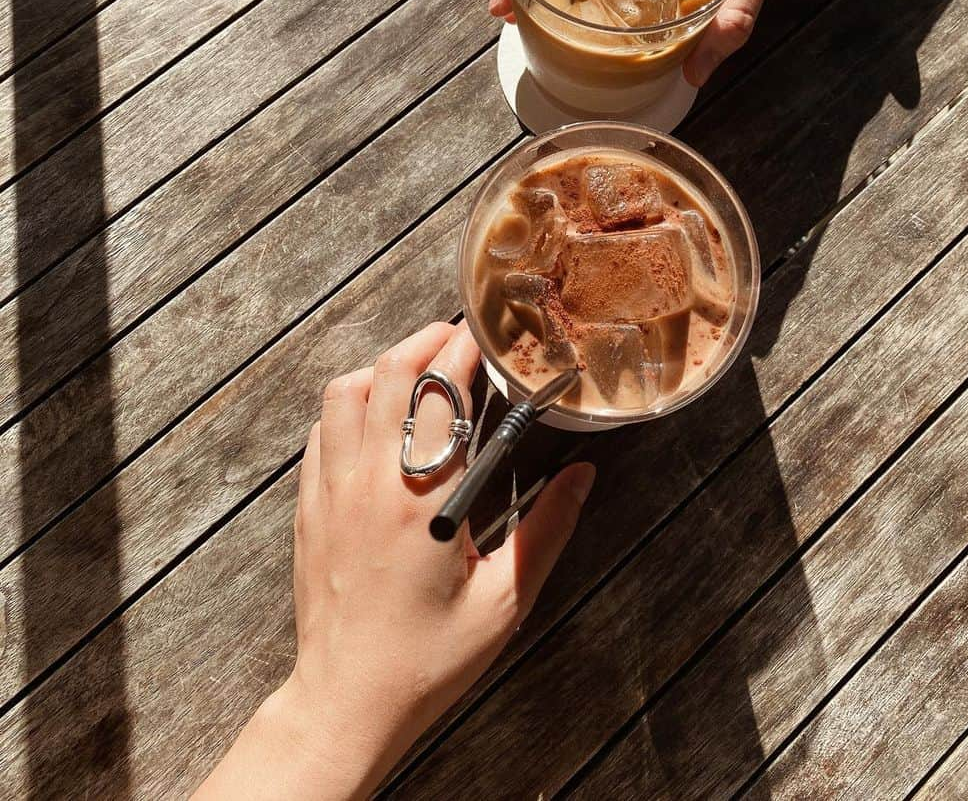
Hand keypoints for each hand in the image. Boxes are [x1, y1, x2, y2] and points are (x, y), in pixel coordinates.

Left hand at [196, 323, 594, 799]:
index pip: (440, 390)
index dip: (465, 350)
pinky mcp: (308, 506)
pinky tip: (379, 420)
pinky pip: (320, 429)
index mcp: (423, 499)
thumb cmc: (428, 660)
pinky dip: (350, 405)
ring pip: (344, 391)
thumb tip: (582, 475)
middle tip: (459, 342)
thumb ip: (547, 531)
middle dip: (426, 341)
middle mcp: (370, 481)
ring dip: (384, 368)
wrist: (345, 703)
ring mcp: (331, 490)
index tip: (491, 340)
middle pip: (388, 371)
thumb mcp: (505, 602)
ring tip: (421, 375)